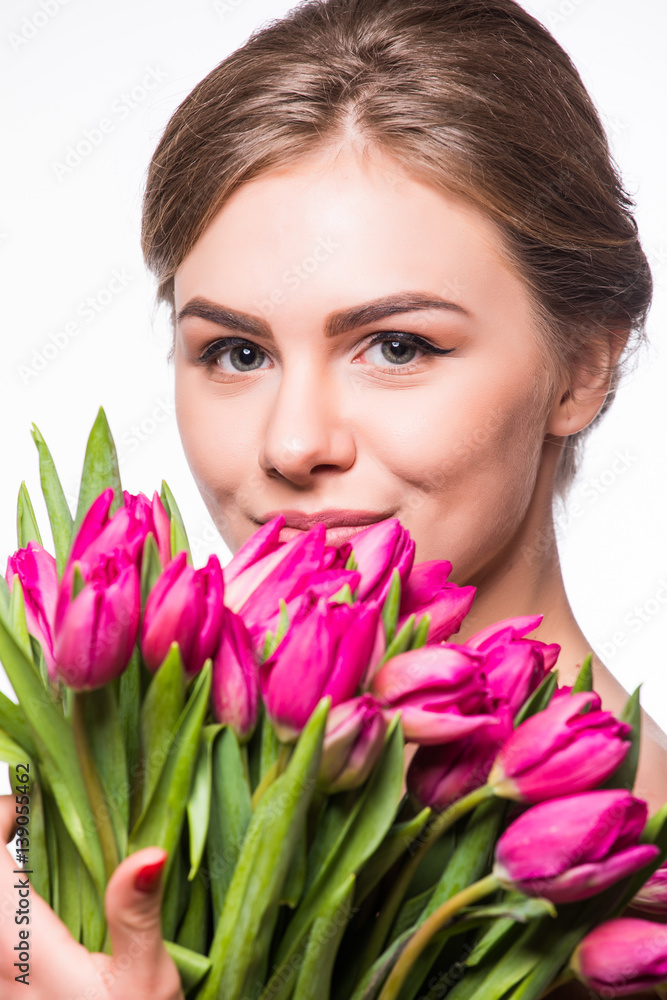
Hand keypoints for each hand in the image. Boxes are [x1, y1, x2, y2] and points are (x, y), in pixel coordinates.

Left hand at [0, 795, 183, 998]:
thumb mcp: (145, 983)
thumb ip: (137, 916)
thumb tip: (150, 855)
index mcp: (21, 946)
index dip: (2, 815)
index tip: (33, 803)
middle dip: (4, 841)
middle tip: (39, 820)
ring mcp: (0, 983)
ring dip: (11, 874)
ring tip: (48, 858)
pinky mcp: (12, 995)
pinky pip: (3, 936)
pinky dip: (16, 907)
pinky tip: (50, 910)